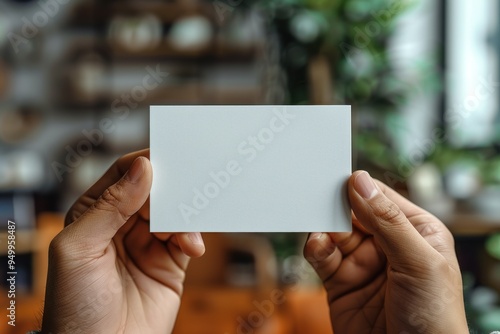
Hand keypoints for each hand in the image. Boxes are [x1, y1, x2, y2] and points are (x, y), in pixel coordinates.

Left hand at [41, 149, 204, 333]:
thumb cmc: (76, 307)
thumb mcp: (80, 249)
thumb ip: (110, 206)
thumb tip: (142, 168)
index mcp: (94, 214)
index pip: (122, 176)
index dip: (143, 164)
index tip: (166, 157)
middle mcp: (122, 225)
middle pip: (153, 190)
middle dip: (170, 189)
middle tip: (187, 186)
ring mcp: (148, 243)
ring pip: (173, 211)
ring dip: (183, 215)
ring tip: (184, 230)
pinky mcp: (171, 261)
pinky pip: (187, 236)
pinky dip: (193, 236)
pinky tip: (191, 247)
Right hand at [304, 171, 468, 333]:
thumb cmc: (434, 319)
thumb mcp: (419, 262)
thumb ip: (388, 221)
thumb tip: (360, 182)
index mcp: (414, 231)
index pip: (380, 198)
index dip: (358, 188)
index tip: (335, 180)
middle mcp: (386, 244)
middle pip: (351, 212)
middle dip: (335, 208)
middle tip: (319, 203)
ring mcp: (361, 262)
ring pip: (333, 232)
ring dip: (323, 229)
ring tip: (322, 233)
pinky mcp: (340, 282)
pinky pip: (321, 256)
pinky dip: (315, 248)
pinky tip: (318, 248)